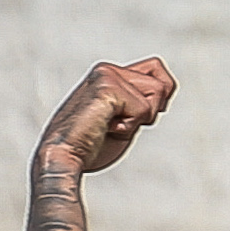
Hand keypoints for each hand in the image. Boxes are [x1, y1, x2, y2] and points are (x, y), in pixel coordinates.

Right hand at [34, 59, 174, 178]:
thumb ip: (141, 99)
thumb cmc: (89, 145)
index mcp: (109, 75)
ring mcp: (107, 76)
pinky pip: (144, 109)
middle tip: (119, 123)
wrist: (62, 160)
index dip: (158, 98)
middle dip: (150, 110)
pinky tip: (105, 129)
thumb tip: (167, 88)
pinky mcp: (107, 88)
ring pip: (158, 93)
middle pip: (163, 83)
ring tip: (110, 126)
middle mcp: (107, 70)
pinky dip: (130, 127)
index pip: (157, 70)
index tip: (132, 118)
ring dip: (138, 119)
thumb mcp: (123, 117)